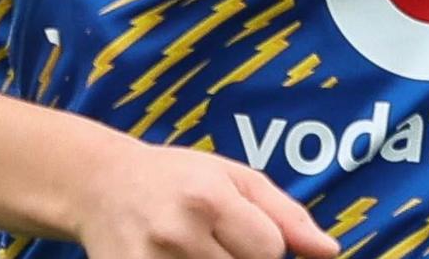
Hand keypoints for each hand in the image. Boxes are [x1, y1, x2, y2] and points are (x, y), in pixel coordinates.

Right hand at [72, 142, 337, 258]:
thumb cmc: (174, 177)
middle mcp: (177, 234)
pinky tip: (176, 258)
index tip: (236, 228)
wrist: (99, 185)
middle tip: (214, 241)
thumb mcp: (232, 177)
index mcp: (206, 198)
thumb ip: (285, 214)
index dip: (262, 243)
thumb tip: (329, 252)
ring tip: (196, 250)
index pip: (270, 250)